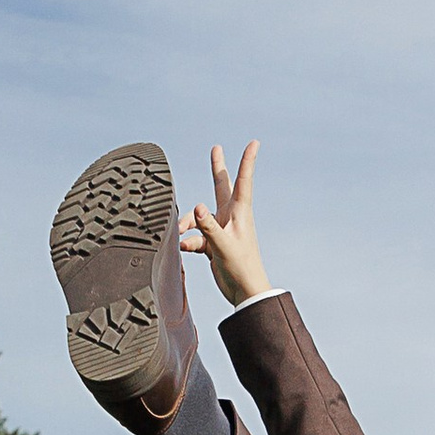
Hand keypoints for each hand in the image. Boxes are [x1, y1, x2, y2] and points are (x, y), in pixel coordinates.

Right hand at [181, 140, 269, 306]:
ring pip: (199, 216)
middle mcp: (230, 217)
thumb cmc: (241, 267)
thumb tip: (197, 207)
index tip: (254, 143)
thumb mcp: (223, 246)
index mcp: (239, 213)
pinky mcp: (213, 244)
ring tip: (181, 234)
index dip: (247, 161)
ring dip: (187, 223)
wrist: (244, 292)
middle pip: (221, 186)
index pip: (243, 181)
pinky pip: (196, 236)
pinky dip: (188, 242)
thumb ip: (209, 227)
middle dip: (217, 168)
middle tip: (215, 149)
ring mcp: (220, 229)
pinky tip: (184, 249)